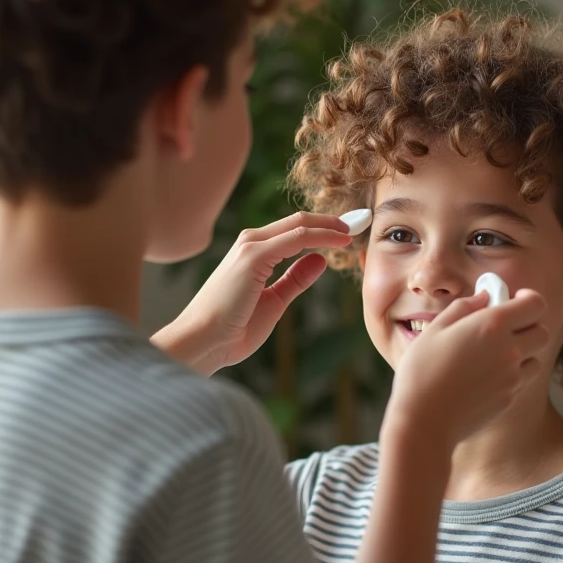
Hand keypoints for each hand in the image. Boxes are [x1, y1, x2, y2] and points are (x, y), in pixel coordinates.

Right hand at [153, 212, 352, 374]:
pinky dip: (322, 235)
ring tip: (356, 228)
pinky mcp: (253, 255)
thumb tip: (320, 260)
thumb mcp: (274, 302)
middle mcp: (250, 243)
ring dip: (331, 224)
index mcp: (253, 253)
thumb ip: (294, 279)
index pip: (294, 231)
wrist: (202, 342)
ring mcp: (250, 246)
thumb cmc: (231, 330)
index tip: (349, 233)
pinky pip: (296, 238)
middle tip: (360, 222)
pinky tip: (341, 240)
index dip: (324, 228)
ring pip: (299, 224)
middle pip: (299, 221)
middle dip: (332, 220)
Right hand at [382, 289, 549, 450]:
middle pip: (542, 332)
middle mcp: (510, 350)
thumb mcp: (435, 330)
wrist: (424, 421)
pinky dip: (513, 373)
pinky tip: (487, 375)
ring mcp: (513, 377)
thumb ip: (464, 307)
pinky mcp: (510, 398)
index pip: (535, 304)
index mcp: (492, 325)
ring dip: (524, 352)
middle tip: (506, 327)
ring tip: (496, 354)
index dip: (528, 299)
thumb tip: (484, 297)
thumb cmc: (421, 372)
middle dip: (529, 325)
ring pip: (536, 358)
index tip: (514, 299)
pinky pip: (522, 379)